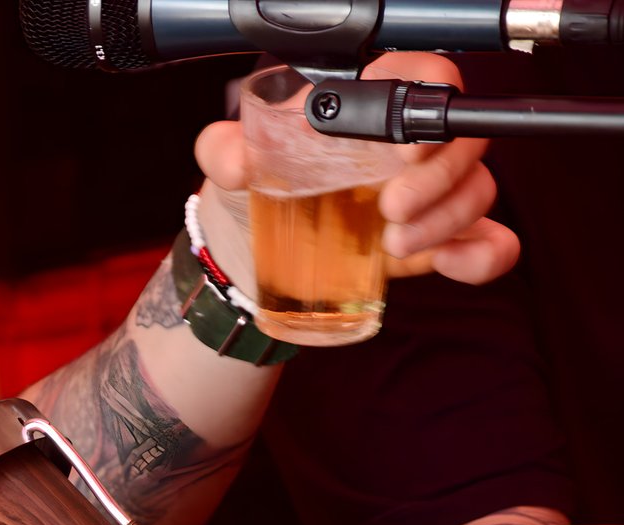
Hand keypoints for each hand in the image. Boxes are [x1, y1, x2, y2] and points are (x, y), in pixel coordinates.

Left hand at [195, 52, 519, 293]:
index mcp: (368, 106)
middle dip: (440, 176)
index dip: (429, 101)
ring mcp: (425, 193)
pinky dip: (483, 254)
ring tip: (393, 246)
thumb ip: (225, 151)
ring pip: (477, 189)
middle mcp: (405, 145)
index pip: (424, 76)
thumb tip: (238, 160)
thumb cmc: (256, 190)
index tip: (405, 149)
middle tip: (391, 210)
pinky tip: (453, 263)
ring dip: (448, 219)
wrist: (257, 254)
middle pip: (463, 138)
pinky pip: (484, 241)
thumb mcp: (232, 163)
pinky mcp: (432, 241)